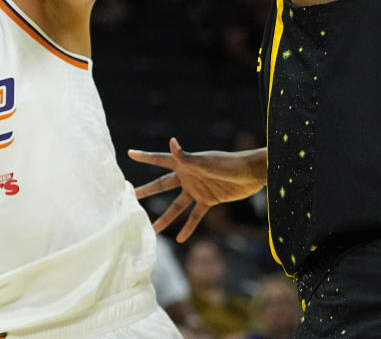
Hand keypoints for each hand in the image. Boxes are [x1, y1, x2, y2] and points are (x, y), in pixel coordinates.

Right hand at [128, 137, 266, 242]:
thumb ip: (187, 157)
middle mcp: (188, 176)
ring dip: (166, 217)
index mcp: (185, 163)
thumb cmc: (229, 163)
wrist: (251, 173)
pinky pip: (196, 215)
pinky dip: (189, 227)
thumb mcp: (206, 162)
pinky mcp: (209, 200)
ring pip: (177, 206)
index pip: (160, 159)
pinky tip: (181, 239)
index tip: (129, 153)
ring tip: (153, 229)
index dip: (144, 156)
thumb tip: (172, 142)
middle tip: (131, 195)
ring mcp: (197, 188)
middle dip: (147, 190)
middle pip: (163, 184)